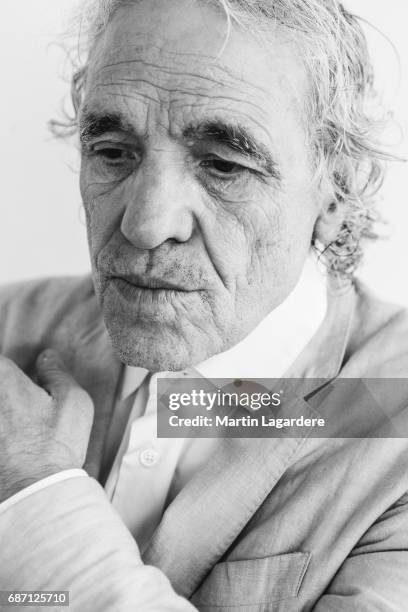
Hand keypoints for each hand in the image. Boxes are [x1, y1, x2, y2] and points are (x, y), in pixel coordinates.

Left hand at [0, 350, 93, 501]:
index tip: (22, 384)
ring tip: (16, 429)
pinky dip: (2, 435)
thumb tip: (45, 357)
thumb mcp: (74, 401)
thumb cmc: (56, 447)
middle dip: (7, 393)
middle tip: (24, 412)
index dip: (10, 372)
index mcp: (3, 379)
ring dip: (5, 415)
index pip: (0, 362)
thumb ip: (57, 372)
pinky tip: (10, 445)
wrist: (33, 496)